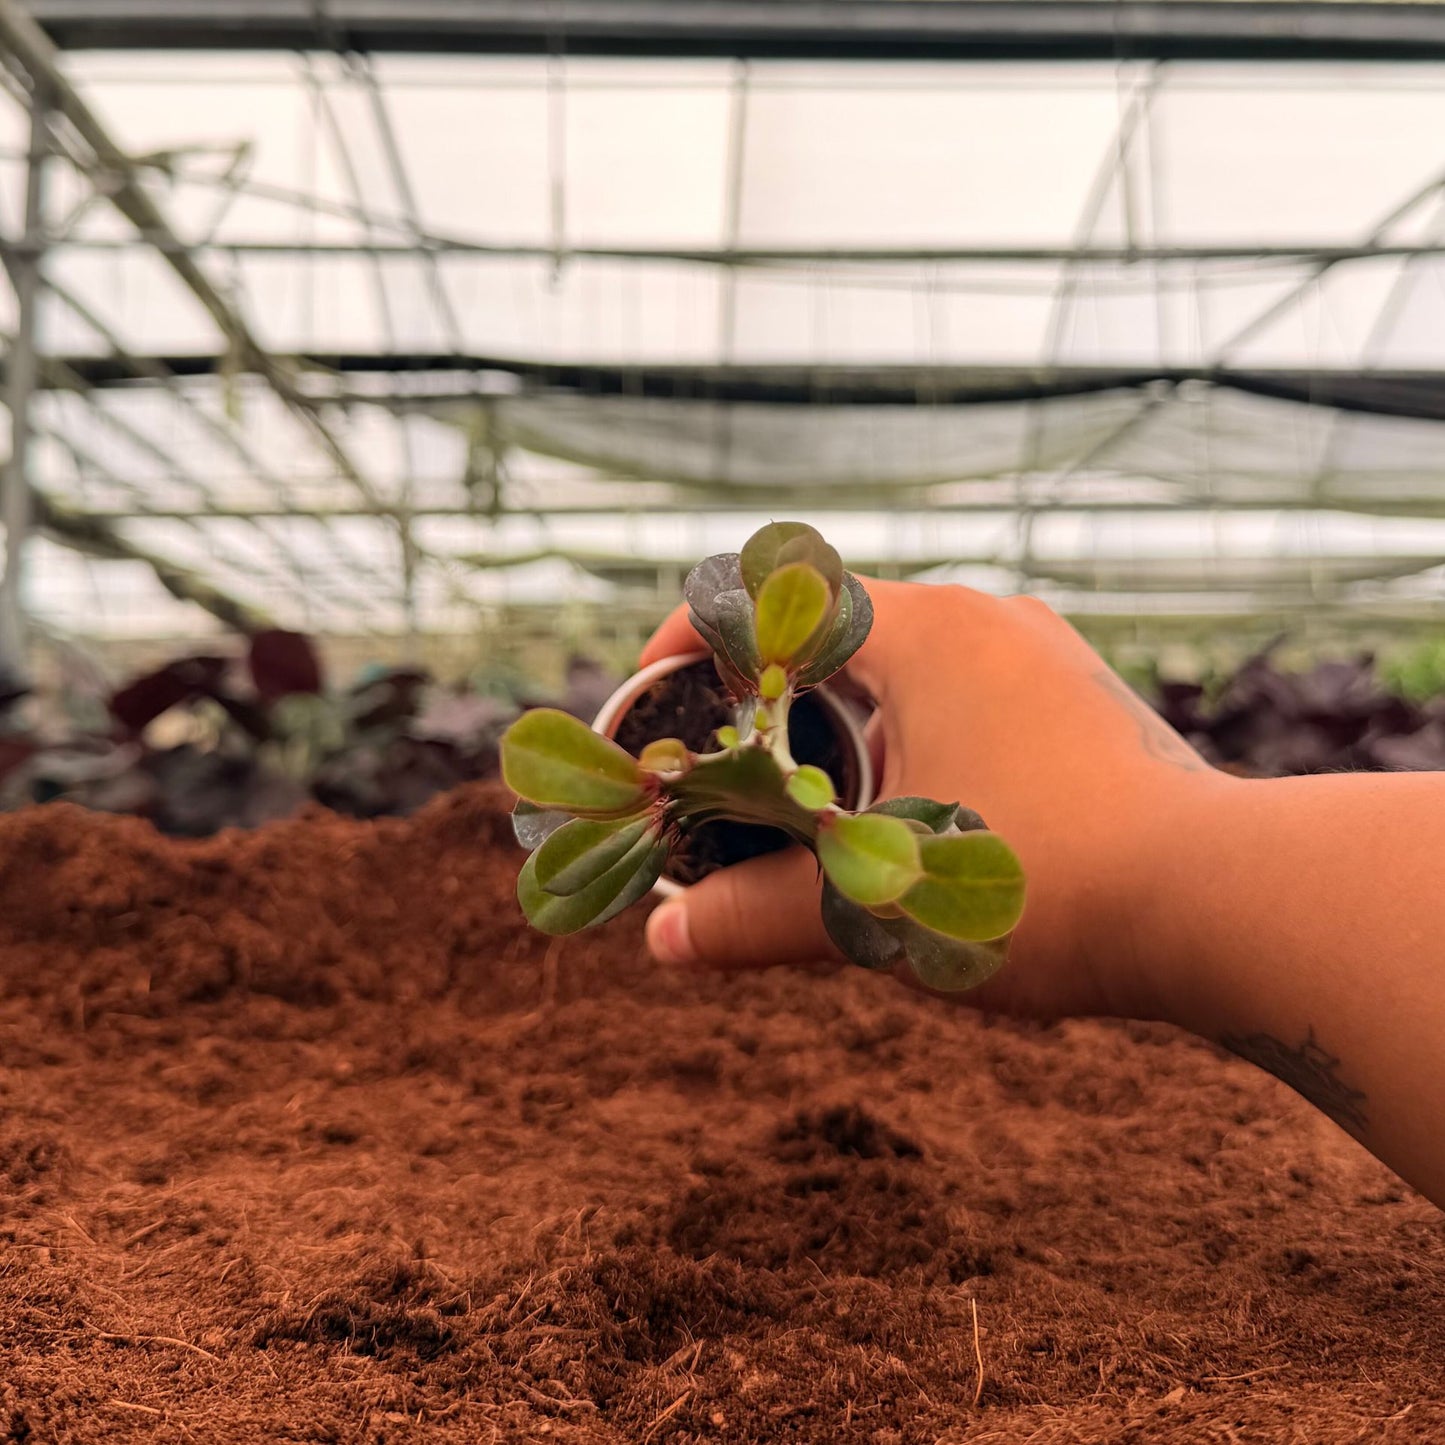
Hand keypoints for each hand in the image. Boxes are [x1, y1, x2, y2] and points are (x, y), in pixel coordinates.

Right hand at [639, 580, 1230, 1021]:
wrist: (1227, 904)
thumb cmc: (1043, 883)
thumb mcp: (878, 902)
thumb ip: (756, 917)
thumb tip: (664, 943)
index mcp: (925, 632)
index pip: (776, 598)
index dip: (695, 641)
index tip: (655, 701)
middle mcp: (986, 622)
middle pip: (834, 637)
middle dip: (764, 704)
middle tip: (725, 777)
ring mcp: (1042, 661)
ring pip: (903, 675)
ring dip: (840, 734)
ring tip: (813, 817)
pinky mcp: (1079, 707)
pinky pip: (963, 705)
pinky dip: (908, 749)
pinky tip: (908, 824)